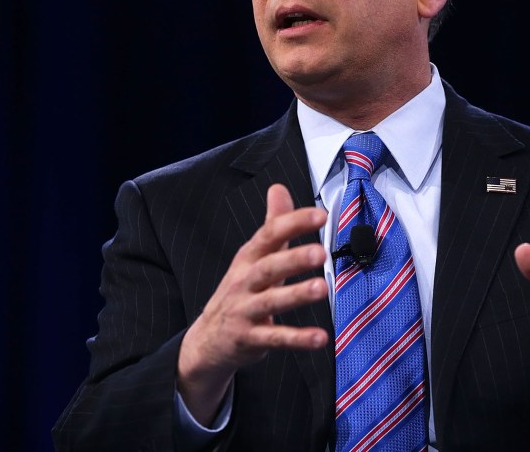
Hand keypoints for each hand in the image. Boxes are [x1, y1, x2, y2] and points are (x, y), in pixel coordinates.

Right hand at [177, 183, 328, 424]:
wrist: (207, 341)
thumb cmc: (239, 292)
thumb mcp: (252, 257)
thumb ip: (272, 225)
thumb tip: (279, 188)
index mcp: (248, 258)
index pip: (269, 235)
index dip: (294, 223)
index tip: (320, 215)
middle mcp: (244, 282)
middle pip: (268, 267)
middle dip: (294, 259)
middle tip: (320, 253)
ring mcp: (245, 311)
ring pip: (271, 301)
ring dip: (297, 295)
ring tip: (322, 289)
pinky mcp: (250, 339)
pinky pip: (275, 338)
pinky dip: (298, 338)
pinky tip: (320, 338)